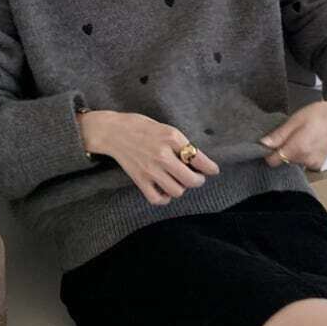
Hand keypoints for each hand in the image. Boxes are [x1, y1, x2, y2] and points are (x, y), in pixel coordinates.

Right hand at [78, 110, 220, 205]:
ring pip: (177, 191)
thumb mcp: (166, 128)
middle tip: (195, 176)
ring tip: (178, 181)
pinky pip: (157, 199)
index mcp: (171, 138)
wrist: (113, 132)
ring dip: (181, 188)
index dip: (210, 168)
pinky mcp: (140, 180)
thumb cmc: (140, 127)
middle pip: (190, 180)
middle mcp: (162, 155)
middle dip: (198, 180)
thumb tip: (197, 160)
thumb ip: (181, 144)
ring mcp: (150, 170)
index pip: (198, 158)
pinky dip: (165, 198)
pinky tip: (165, 190)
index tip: (213, 171)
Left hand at [259, 98, 326, 170]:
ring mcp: (313, 164)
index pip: (272, 161)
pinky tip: (307, 142)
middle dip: (281, 150)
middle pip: (282, 161)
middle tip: (290, 134)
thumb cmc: (321, 114)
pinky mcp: (318, 164)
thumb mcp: (295, 120)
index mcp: (298, 149)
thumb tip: (263, 144)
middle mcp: (306, 160)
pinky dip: (301, 155)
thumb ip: (279, 135)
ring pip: (292, 162)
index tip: (271, 142)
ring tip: (300, 137)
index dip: (268, 151)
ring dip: (292, 152)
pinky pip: (302, 163)